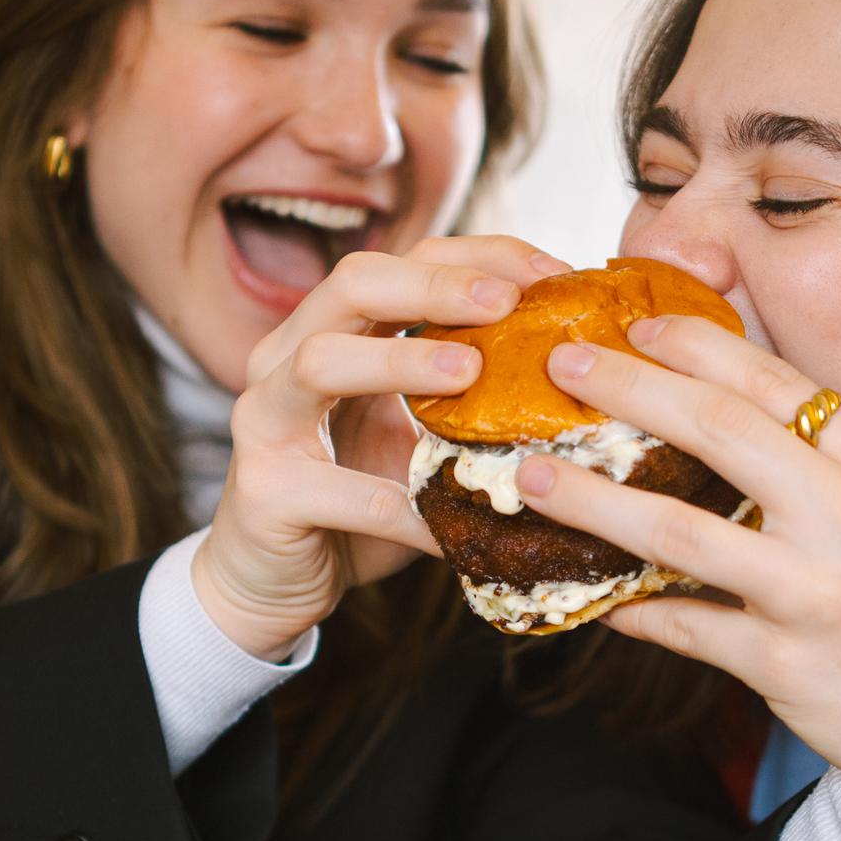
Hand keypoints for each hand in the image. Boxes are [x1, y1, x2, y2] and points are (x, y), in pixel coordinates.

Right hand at [191, 235, 567, 661]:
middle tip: (504, 301)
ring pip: (320, 363)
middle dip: (432, 284)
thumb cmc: (358, 500)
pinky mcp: (263, 492)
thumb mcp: (415, 435)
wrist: (274, 584)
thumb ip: (466, 398)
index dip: (475, 257)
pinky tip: (451, 526)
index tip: (549, 272)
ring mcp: (264, 422)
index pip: (401, 262)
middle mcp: (284, 360)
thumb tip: (577, 371)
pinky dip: (400, 507)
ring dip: (400, 362)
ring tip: (471, 373)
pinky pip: (335, 492)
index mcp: (328, 331)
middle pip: (350, 284)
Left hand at [516, 317, 840, 840]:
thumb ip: (825, 461)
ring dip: (594, 500)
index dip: (698, 347)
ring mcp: (816, 594)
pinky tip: (588, 597)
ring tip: (533, 476)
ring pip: (679, 533)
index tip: (634, 323)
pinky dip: (630, 610)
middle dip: (630, 389)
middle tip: (564, 367)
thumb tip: (722, 403)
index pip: (778, 384)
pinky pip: (683, 627)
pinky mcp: (784, 664)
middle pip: (721, 432)